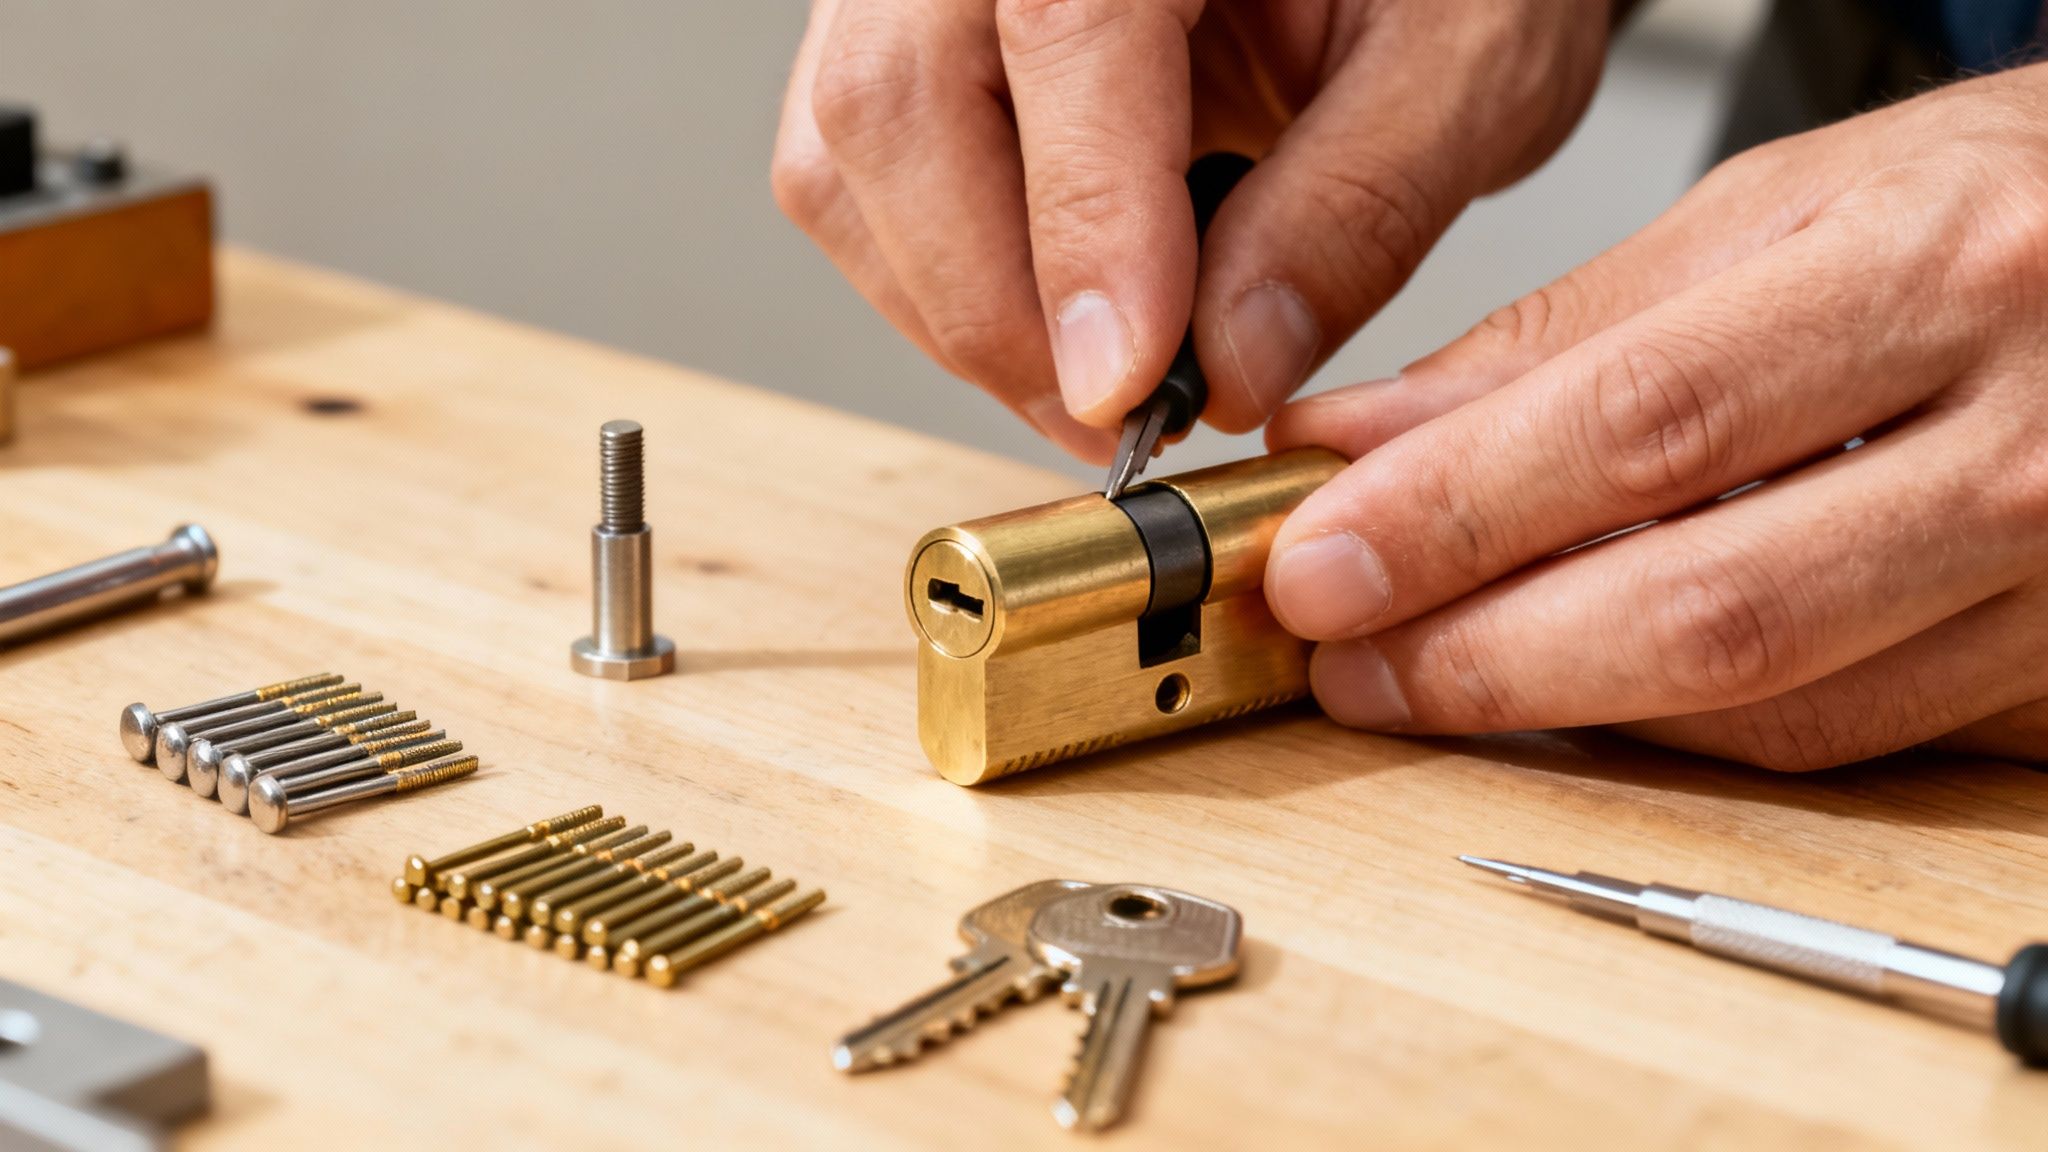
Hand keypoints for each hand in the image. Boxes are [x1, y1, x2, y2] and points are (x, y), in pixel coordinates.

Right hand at [772, 0, 1612, 460]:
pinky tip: (1051, 315)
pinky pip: (852, 176)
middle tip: (1119, 419)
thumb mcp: (1464, 62)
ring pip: (845, 159)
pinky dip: (938, 278)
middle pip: (898, 107)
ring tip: (1099, 378)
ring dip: (958, 308)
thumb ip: (1354, 210)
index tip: (1128, 389)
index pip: (1064, 33)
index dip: (1085, 229)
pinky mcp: (900, 39)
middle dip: (996, 308)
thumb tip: (1230, 371)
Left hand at [1264, 65, 2047, 769]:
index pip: (1646, 423)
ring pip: (1777, 708)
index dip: (1455, 514)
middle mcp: (2032, 438)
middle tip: (1346, 658)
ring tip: (1428, 678)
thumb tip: (1367, 442)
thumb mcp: (1779, 210)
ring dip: (1567, 711)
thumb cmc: (1996, 208)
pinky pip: (1848, 739)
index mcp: (1939, 273)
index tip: (1318, 561)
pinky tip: (1582, 687)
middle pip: (1709, 607)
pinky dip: (1688, 729)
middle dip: (1483, 655)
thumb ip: (1566, 338)